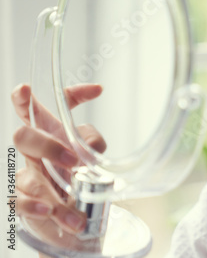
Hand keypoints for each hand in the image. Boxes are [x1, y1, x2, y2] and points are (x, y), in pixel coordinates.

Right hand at [12, 83, 105, 233]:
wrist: (70, 211)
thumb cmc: (75, 173)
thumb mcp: (90, 153)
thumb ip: (93, 143)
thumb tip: (91, 147)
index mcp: (50, 132)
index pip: (40, 110)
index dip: (42, 97)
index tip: (45, 88)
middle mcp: (34, 150)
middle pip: (24, 136)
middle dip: (47, 146)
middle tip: (73, 161)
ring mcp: (26, 174)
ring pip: (28, 175)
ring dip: (52, 190)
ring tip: (72, 202)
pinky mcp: (23, 199)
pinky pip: (19, 200)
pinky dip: (35, 206)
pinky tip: (49, 211)